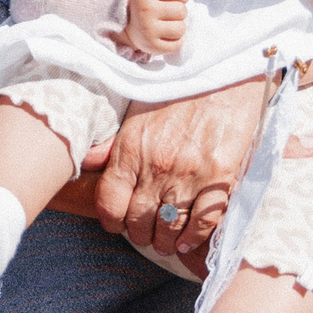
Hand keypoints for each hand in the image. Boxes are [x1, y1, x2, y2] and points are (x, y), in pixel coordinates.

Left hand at [96, 80, 312, 260]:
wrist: (227, 72)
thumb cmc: (181, 88)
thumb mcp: (139, 109)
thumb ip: (113, 141)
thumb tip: (86, 162)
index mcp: (132, 146)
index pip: (109, 202)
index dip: (111, 221)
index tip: (117, 223)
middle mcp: (158, 164)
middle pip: (138, 220)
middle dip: (139, 233)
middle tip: (145, 234)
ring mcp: (190, 172)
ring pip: (169, 226)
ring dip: (165, 240)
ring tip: (166, 241)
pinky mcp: (221, 176)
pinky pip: (203, 221)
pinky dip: (193, 237)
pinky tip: (187, 240)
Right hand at [126, 0, 198, 56]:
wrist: (126, 24)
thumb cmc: (148, 2)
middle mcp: (145, 10)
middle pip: (182, 11)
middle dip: (179, 12)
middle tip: (166, 13)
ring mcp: (147, 29)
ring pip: (181, 28)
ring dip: (178, 27)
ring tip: (165, 24)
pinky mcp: (152, 46)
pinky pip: (177, 45)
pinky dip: (175, 41)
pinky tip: (164, 35)